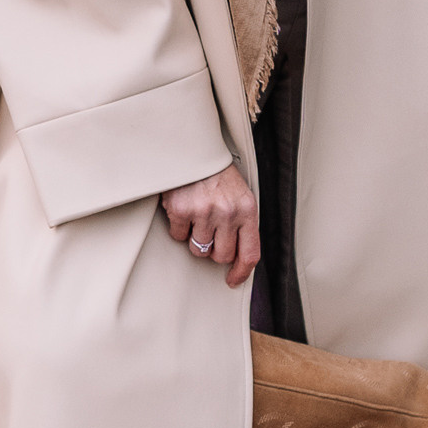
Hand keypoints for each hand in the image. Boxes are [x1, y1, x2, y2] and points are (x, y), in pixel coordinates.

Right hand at [162, 166, 259, 288]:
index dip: (241, 272)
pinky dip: (178, 226)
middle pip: (221, 256)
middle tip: (208, 231)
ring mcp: (204, 212)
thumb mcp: (239, 194)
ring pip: (198, 249)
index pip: (250, 253)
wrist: (192, 147)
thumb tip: (236, 258)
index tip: (232, 280)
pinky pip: (178, 235)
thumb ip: (241, 222)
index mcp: (247, 209)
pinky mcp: (181, 209)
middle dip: (213, 249)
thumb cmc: (215, 173)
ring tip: (195, 215)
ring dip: (195, 237)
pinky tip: (182, 207)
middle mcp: (228, 213)